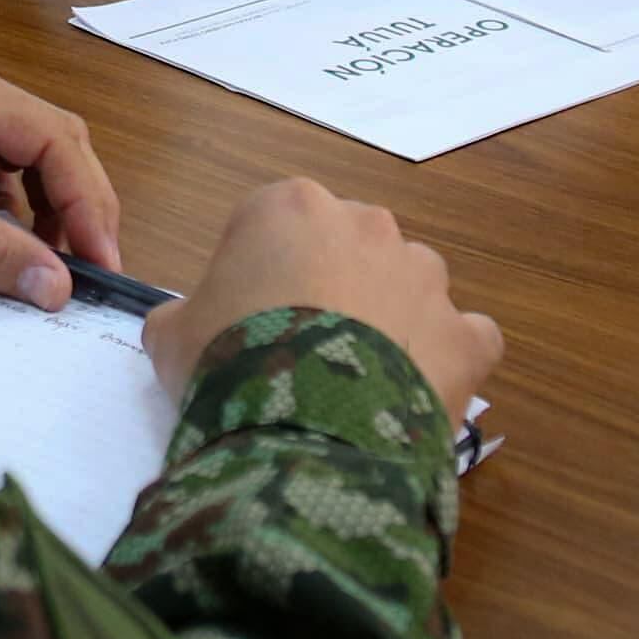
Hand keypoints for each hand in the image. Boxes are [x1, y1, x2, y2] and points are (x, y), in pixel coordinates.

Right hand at [143, 176, 502, 416]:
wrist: (303, 430)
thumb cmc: (229, 364)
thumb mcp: (172, 338)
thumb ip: (182, 316)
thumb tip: (188, 327)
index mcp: (290, 208)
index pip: (272, 227)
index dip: (258, 277)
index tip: (246, 324)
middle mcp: (367, 224)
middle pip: (348, 248)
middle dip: (332, 289)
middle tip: (302, 352)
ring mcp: (425, 277)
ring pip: (410, 286)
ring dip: (392, 319)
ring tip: (360, 382)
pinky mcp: (466, 334)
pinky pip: (465, 338)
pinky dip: (447, 361)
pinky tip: (415, 396)